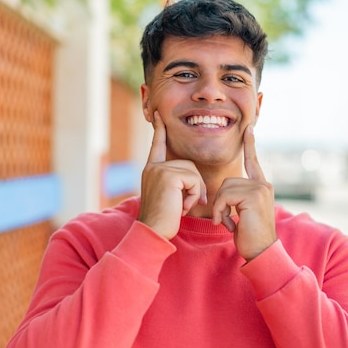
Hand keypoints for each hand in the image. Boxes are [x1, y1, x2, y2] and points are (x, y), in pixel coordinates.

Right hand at [138, 111, 206, 239]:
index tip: (158, 115)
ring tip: (184, 207)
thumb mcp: (169, 196)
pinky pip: (194, 180)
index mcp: (151, 170)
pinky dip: (195, 195)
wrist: (153, 231)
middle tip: (188, 204)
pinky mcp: (168, 175)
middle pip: (188, 164)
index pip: (158, 146)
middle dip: (194, 185)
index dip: (159, 130)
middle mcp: (153, 167)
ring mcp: (159, 169)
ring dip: (195, 192)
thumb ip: (176, 182)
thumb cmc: (164, 220)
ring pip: (192, 172)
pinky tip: (184, 207)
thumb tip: (193, 178)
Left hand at [212, 125, 276, 259]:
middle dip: (221, 201)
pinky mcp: (254, 196)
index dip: (250, 145)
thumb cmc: (249, 236)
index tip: (249, 128)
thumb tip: (223, 193)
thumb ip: (237, 198)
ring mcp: (260, 189)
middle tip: (226, 219)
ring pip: (225, 188)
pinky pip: (225, 196)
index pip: (253, 162)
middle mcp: (263, 185)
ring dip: (220, 208)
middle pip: (228, 180)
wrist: (261, 252)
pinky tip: (229, 223)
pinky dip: (220, 211)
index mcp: (261, 187)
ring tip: (228, 222)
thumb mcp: (242, 212)